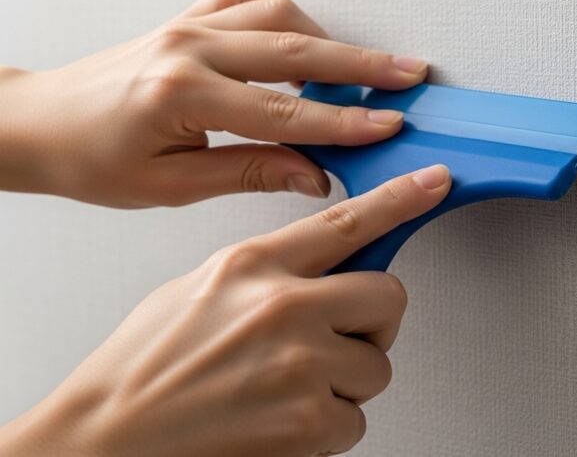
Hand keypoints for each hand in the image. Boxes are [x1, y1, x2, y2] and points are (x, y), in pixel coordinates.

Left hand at [0, 0, 428, 207]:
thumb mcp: (171, 186)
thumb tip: (314, 173)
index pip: (285, 109)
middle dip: (362, 65)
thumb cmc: (90, 159)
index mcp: (181, 95)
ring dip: (329, 40)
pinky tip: (300, 37)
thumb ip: (250, 172)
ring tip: (367, 66)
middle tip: (408, 76)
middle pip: (296, 49)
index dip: (345, 120)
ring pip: (279, 15)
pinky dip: (283, 13)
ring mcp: (188, 25)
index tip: (389, 125)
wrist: (39, 125)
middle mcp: (189, 48)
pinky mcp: (187, 18)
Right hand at [0, 164, 451, 456]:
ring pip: (376, 365)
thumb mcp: (200, 290)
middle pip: (388, 296)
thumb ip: (267, 272)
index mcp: (252, 265)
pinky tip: (283, 421)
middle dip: (373, 321)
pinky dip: (328, 428)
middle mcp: (283, 306)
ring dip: (345, 382)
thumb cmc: (144, 368)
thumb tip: (321, 268)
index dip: (399, 200)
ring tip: (289, 389)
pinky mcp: (308, 420)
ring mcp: (300, 362)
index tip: (433, 182)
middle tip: (339, 338)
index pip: (346, 221)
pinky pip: (356, 420)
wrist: (105, 437)